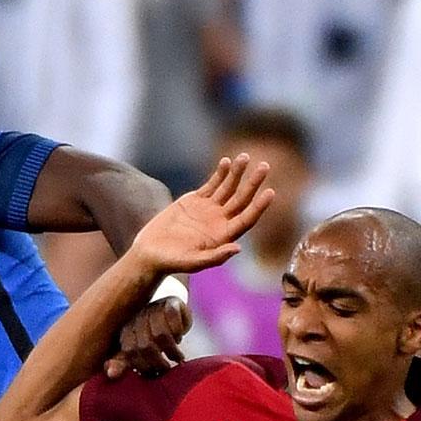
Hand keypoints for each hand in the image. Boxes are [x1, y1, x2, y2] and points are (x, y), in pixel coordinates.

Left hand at [102, 295, 191, 380]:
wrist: (168, 311)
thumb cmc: (150, 335)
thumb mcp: (136, 350)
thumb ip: (123, 363)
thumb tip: (111, 374)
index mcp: (126, 330)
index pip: (129, 352)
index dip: (142, 366)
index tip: (152, 373)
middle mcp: (138, 317)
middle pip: (146, 345)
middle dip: (158, 362)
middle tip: (166, 369)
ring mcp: (154, 308)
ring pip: (161, 334)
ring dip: (172, 350)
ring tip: (177, 358)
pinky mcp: (171, 303)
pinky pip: (174, 320)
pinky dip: (179, 332)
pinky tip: (180, 338)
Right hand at [128, 155, 274, 281]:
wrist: (151, 252)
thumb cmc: (172, 263)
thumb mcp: (193, 262)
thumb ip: (215, 257)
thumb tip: (237, 249)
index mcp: (224, 236)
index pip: (247, 218)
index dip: (259, 206)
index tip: (270, 191)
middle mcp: (220, 221)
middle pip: (242, 199)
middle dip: (253, 182)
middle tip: (265, 166)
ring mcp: (209, 209)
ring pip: (228, 188)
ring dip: (237, 173)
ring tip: (244, 157)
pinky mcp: (195, 200)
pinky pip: (212, 184)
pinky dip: (219, 173)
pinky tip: (226, 162)